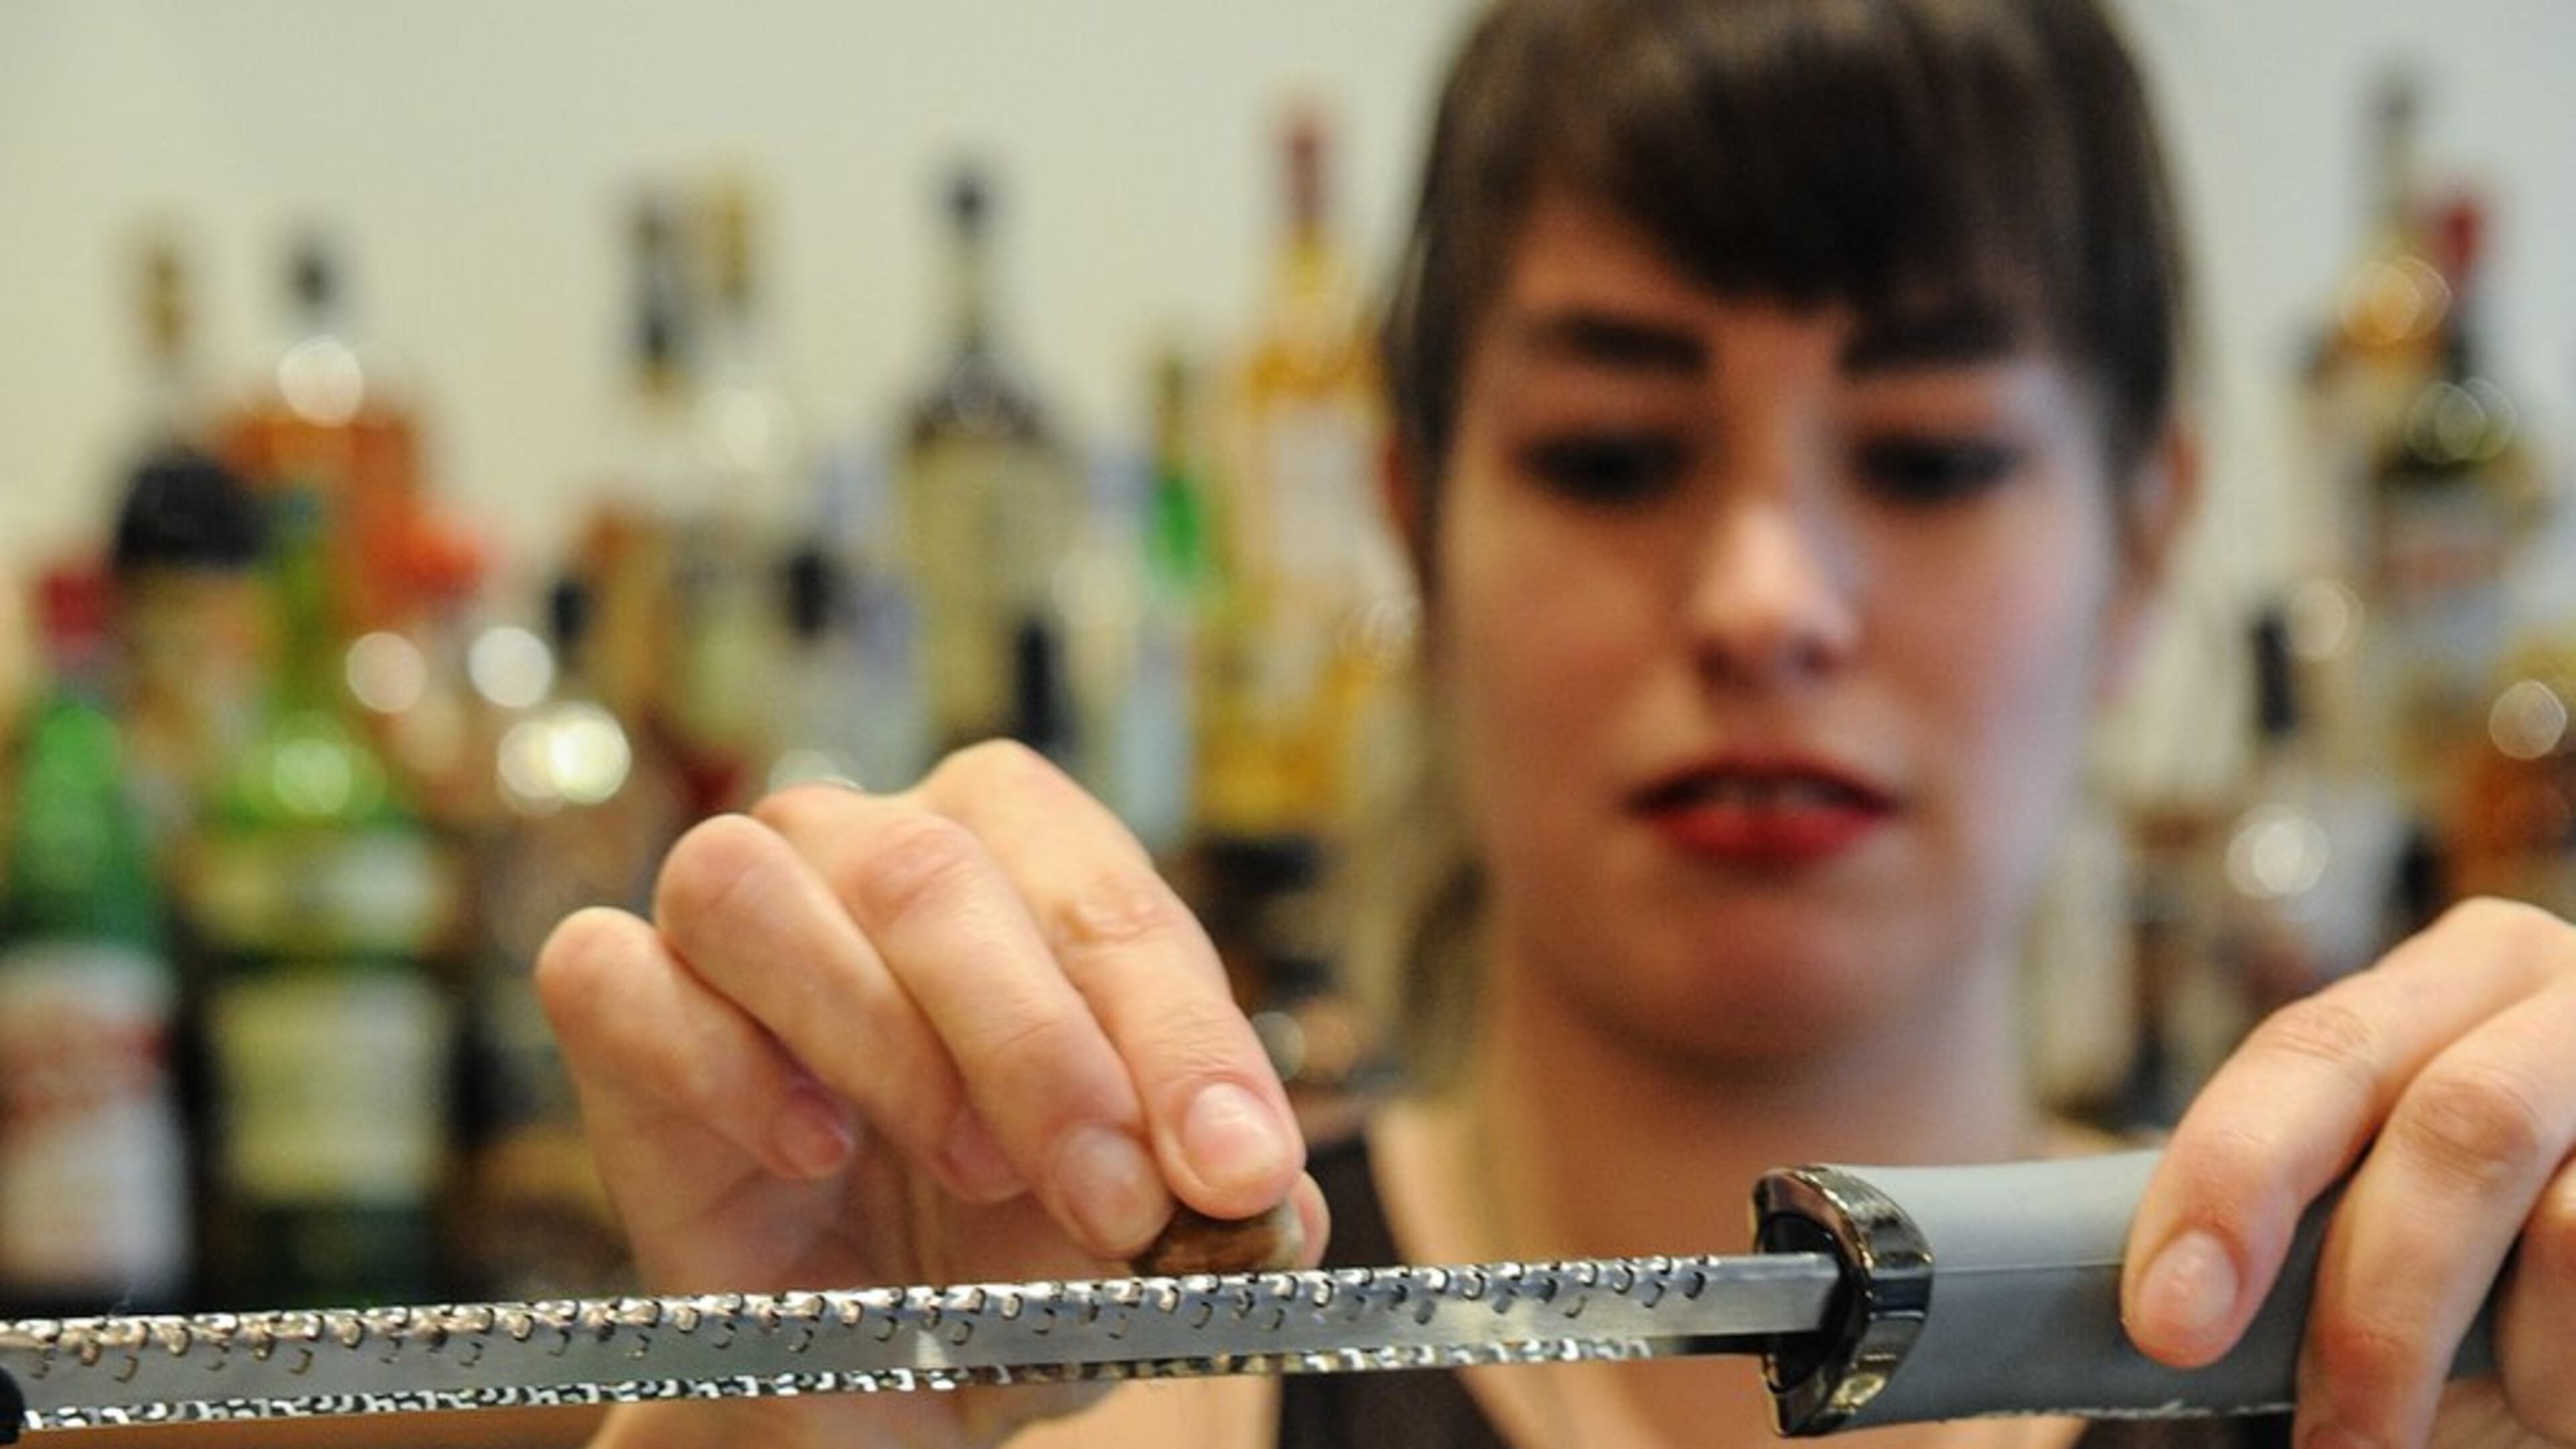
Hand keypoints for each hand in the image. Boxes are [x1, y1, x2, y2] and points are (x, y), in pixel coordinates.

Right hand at [537, 741, 1324, 1448]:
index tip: (1234, 1169)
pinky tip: (809, 1155)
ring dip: (880, 1036)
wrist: (881, 1363)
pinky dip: (715, 1065)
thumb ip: (1214, 1198)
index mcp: (1019, 847)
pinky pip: (615, 974)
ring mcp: (726, 909)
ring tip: (966, 1164)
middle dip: (1043, 1049)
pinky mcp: (615, 999)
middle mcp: (864, 841)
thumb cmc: (1017, 1249)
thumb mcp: (1144, 1231)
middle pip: (935, 871)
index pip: (1102, 897)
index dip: (1178, 1037)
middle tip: (1116, 1204)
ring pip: (752, 886)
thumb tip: (1267, 1192)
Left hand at [2123, 898, 2575, 1448]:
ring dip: (2509, 1362)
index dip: (2231, 1180)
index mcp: (2459, 977)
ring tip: (2486, 1405)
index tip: (2169, 1320)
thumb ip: (2312, 1213)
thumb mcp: (2396, 1204)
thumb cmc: (2495, 1261)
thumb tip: (2171, 1298)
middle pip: (2460, 1127)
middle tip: (2323, 1440)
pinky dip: (2575, 1375)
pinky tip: (2561, 1390)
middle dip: (2373, 1304)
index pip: (2314, 1051)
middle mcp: (2569, 1000)